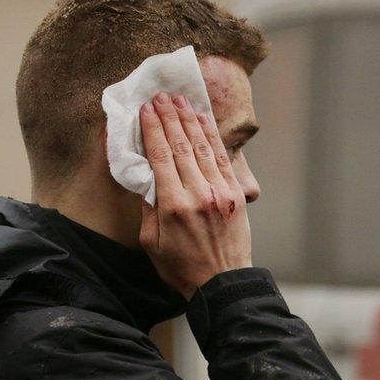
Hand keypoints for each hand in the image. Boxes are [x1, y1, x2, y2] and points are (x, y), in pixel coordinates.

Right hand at [138, 92, 251, 299]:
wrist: (222, 283)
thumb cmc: (181, 267)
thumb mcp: (151, 242)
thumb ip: (147, 207)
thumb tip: (144, 177)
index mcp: (173, 205)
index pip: (160, 156)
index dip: (152, 129)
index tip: (145, 110)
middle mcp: (198, 193)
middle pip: (181, 145)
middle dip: (170, 117)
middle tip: (160, 96)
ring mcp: (220, 192)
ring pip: (202, 147)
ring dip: (190, 120)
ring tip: (180, 100)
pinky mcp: (235, 194)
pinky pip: (221, 158)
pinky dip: (211, 137)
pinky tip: (203, 121)